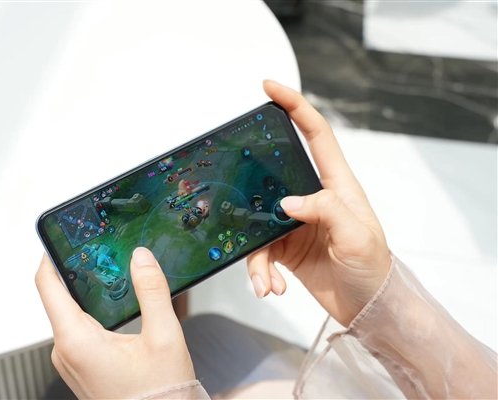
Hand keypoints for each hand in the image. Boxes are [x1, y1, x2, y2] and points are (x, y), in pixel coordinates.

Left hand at [35, 247, 194, 398]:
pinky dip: (90, 310)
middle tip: (100, 249)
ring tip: (111, 271)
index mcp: (77, 341)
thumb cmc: (158, 396)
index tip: (60, 237)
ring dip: (86, 290)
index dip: (50, 255)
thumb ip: (152, 291)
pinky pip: (76, 329)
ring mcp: (70, 360)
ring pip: (69, 312)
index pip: (47, 285)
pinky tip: (112, 303)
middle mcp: (65, 352)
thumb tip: (141, 258)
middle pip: (58, 296)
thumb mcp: (164, 337)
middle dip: (77, 270)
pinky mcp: (79, 365)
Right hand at [247, 80, 391, 326]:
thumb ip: (327, 210)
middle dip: (250, 181)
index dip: (294, 106)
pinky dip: (261, 273)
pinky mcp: (285, 247)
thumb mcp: (358, 236)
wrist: (367, 308)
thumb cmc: (373, 269)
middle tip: (232, 180)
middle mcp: (312, 199)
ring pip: (258, 223)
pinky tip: (270, 288)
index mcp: (336, 185)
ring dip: (257, 257)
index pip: (316, 135)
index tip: (270, 88)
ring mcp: (295, 223)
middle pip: (272, 175)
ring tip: (267, 282)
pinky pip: (260, 252)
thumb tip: (288, 202)